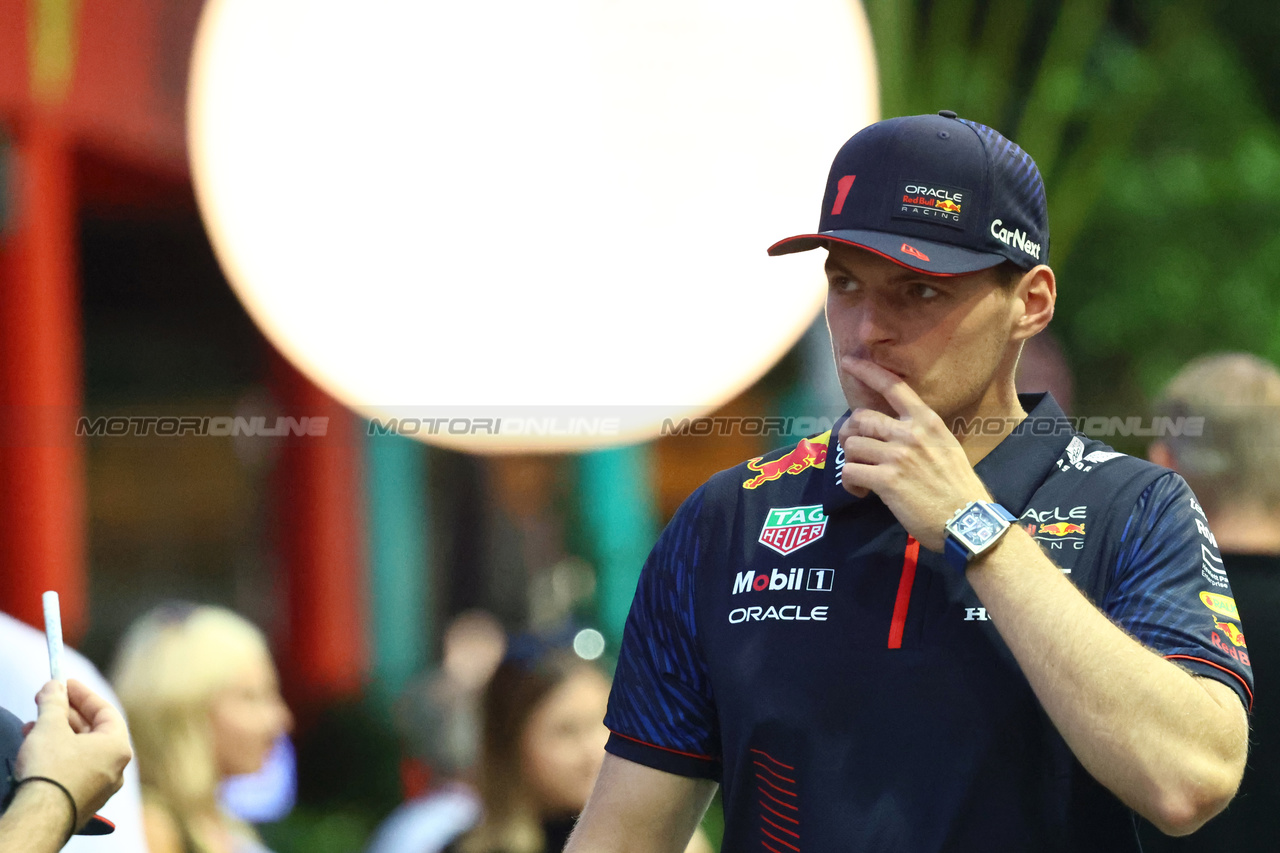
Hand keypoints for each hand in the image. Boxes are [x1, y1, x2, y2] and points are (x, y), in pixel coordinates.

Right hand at [14, 679, 132, 830]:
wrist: (39, 817)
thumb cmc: (51, 770)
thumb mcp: (50, 727)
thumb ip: (54, 702)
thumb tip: (54, 686)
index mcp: (118, 747)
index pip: (105, 711)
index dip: (83, 694)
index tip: (65, 684)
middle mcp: (116, 767)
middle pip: (93, 731)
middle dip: (66, 714)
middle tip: (46, 702)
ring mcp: (101, 787)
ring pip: (81, 751)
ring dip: (58, 734)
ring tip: (32, 725)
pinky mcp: (83, 801)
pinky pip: (74, 769)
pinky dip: (58, 755)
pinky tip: (36, 748)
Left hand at [838, 358, 990, 551]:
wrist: (967, 521)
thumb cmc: (958, 488)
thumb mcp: (946, 447)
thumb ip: (920, 434)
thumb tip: (892, 433)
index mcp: (928, 421)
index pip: (893, 386)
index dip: (867, 372)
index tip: (848, 363)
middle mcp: (911, 433)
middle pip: (861, 418)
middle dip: (850, 433)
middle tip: (854, 449)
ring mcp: (897, 455)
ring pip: (852, 445)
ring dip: (850, 460)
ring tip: (861, 475)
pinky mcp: (886, 480)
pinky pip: (850, 471)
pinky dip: (850, 482)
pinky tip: (861, 491)